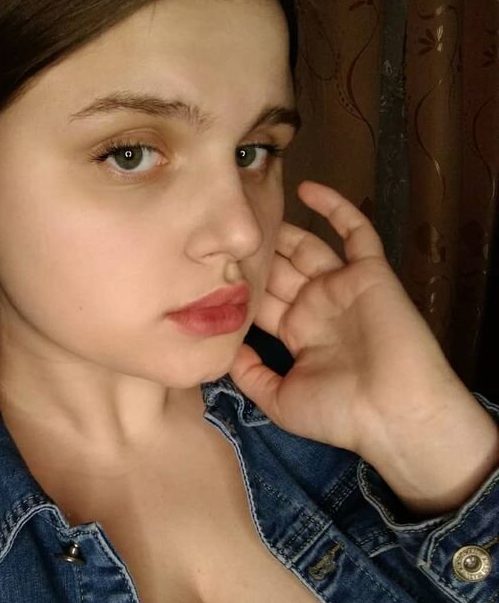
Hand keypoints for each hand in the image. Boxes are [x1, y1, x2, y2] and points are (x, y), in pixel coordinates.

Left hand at [229, 180, 462, 469]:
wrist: (395, 414)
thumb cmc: (341, 414)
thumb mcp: (279, 400)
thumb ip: (249, 374)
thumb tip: (224, 349)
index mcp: (298, 333)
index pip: (261, 300)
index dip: (238, 284)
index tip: (206, 267)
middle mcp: (317, 306)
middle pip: (278, 270)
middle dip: (253, 254)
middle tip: (224, 231)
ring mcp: (342, 287)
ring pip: (306, 247)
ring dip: (281, 230)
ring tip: (252, 208)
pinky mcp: (369, 273)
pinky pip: (355, 232)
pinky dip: (335, 208)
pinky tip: (307, 188)